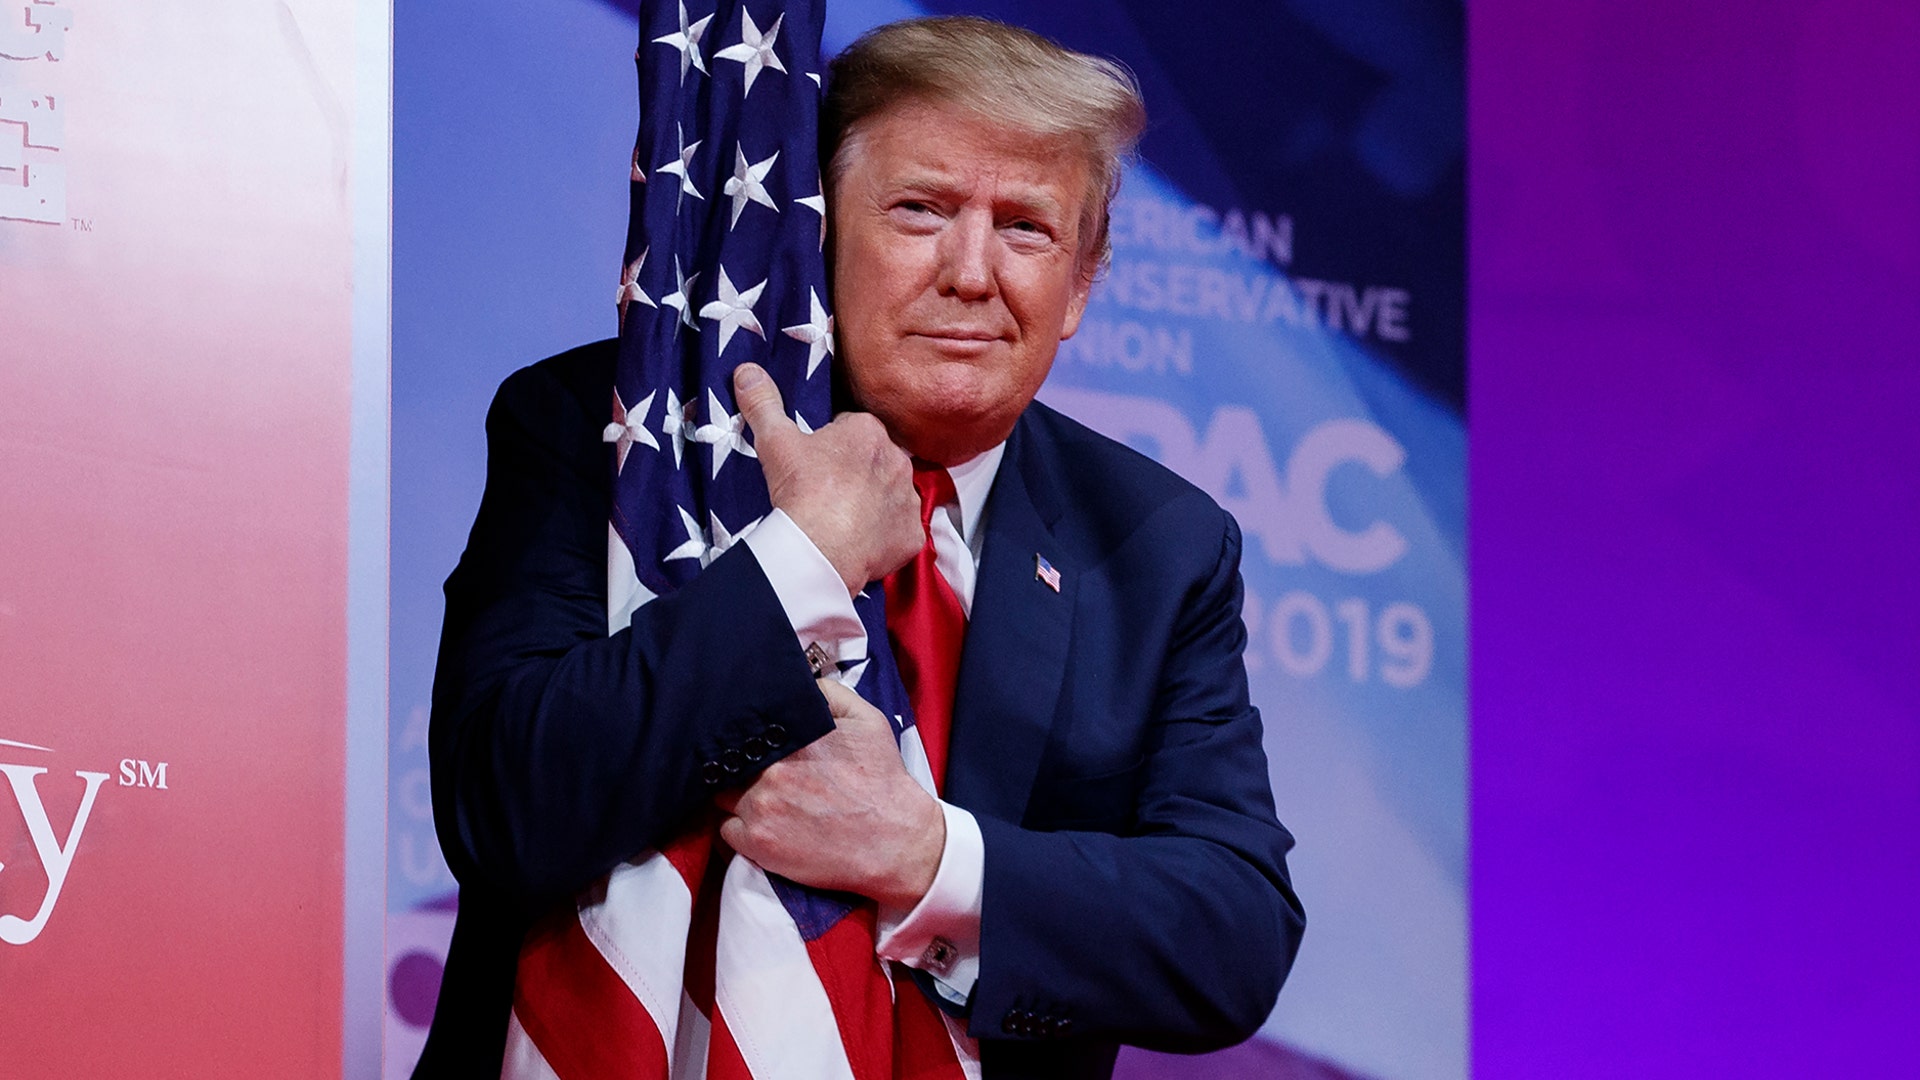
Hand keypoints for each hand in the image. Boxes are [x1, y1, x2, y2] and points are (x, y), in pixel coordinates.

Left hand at [717, 679, 945, 909]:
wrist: (894, 841)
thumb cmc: (882, 781)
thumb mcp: (867, 721)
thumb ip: (829, 693)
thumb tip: (800, 682)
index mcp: (791, 739)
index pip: (742, 729)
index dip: (742, 736)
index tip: (749, 744)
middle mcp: (770, 771)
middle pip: (729, 763)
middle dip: (738, 766)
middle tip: (752, 772)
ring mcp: (760, 808)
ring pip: (720, 796)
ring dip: (732, 795)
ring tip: (754, 799)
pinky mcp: (758, 843)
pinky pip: (724, 830)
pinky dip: (735, 827)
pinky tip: (755, 824)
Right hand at [733, 363, 922, 593]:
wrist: (820, 549)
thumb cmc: (802, 490)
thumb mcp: (775, 441)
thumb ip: (763, 403)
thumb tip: (746, 371)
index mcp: (869, 430)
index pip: (852, 428)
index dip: (832, 444)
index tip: (815, 463)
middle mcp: (898, 459)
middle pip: (876, 460)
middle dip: (857, 471)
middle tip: (827, 491)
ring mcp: (908, 498)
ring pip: (892, 493)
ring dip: (874, 502)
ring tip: (843, 518)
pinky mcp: (911, 534)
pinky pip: (901, 530)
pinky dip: (886, 536)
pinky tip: (861, 541)